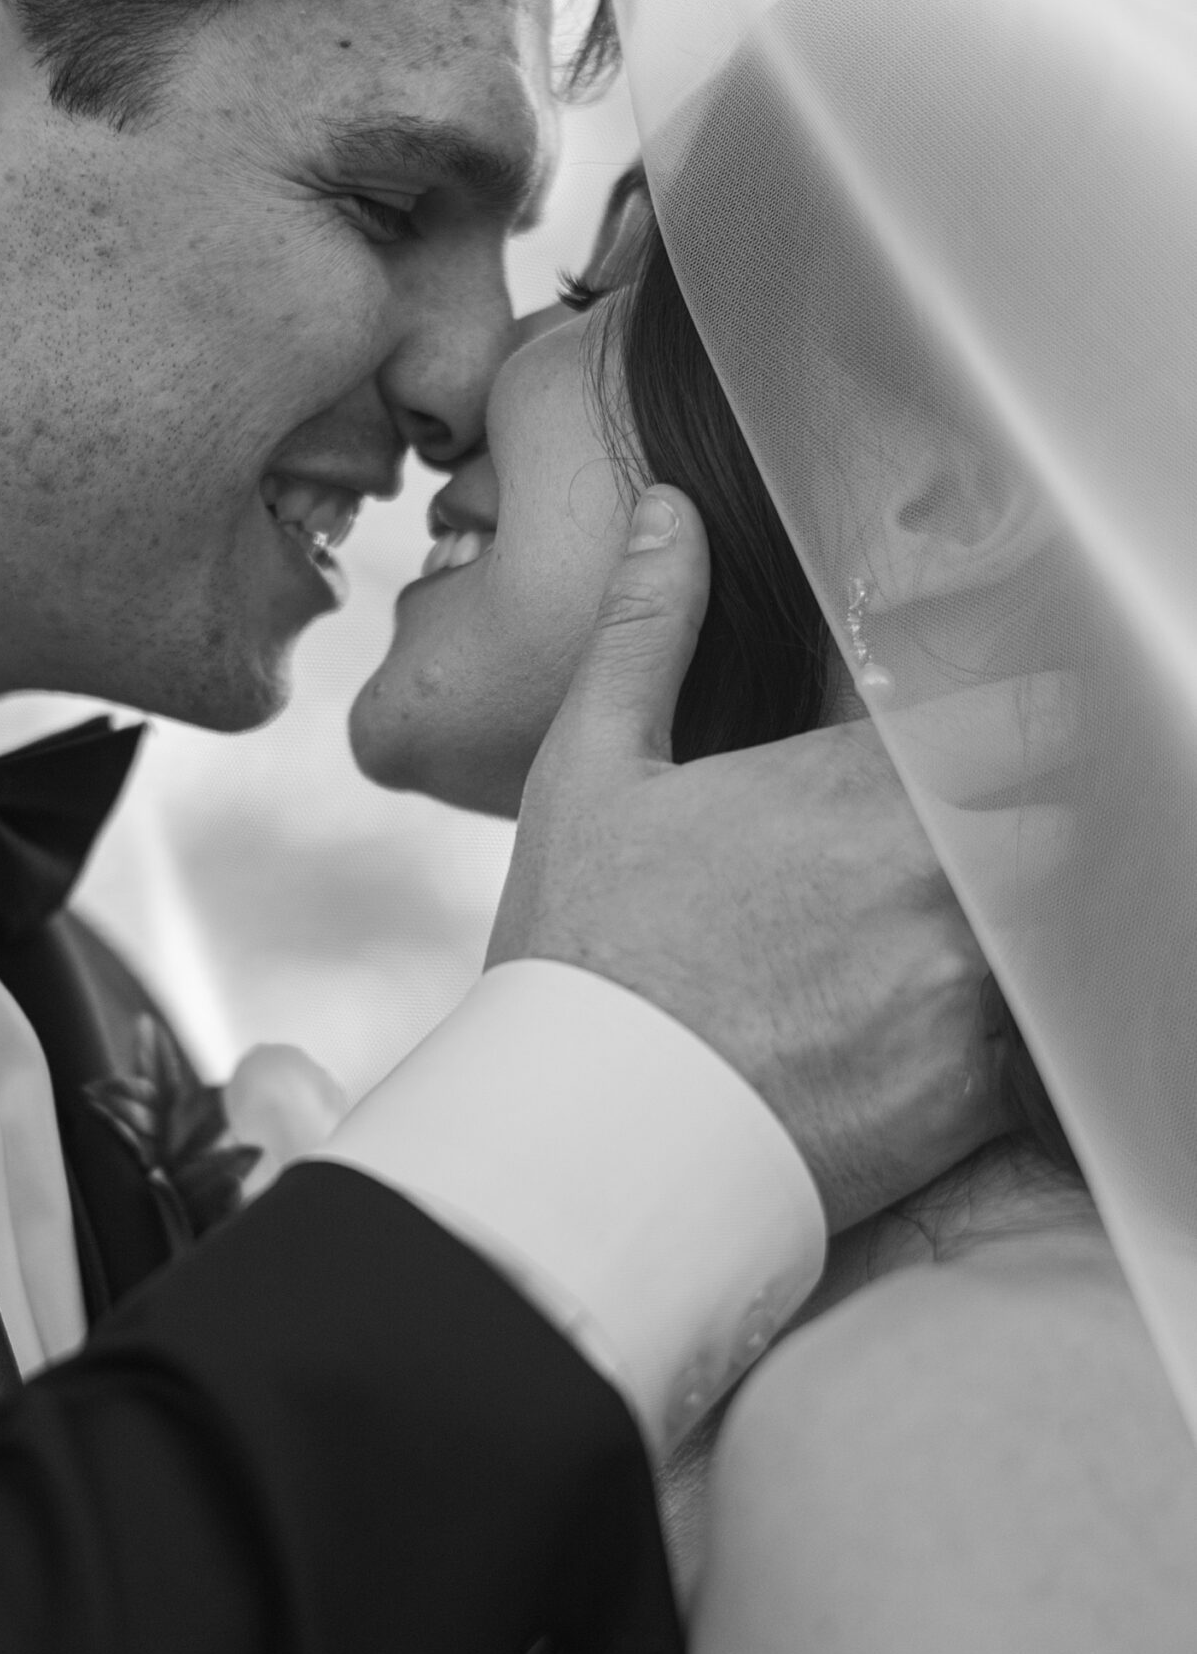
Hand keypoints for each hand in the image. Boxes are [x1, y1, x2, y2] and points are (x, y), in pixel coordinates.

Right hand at [489, 485, 1032, 1233]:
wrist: (588, 1141)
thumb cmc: (583, 953)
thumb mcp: (591, 770)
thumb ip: (647, 631)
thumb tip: (669, 512)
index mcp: (862, 782)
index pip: (1024, 704)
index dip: (1023, 707)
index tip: (1003, 719)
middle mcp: (937, 875)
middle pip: (1069, 807)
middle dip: (1037, 807)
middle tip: (979, 824)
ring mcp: (966, 984)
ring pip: (1068, 914)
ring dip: (1030, 908)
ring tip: (945, 928)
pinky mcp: (975, 1089)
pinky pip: (1044, 1031)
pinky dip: (1012, 1016)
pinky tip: (928, 1019)